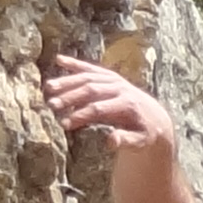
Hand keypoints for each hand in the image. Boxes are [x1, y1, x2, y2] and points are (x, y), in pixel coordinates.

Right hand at [45, 54, 177, 159]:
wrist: (154, 117)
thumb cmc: (144, 132)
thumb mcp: (140, 141)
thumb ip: (126, 141)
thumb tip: (110, 142)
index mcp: (127, 104)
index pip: (99, 109)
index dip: (81, 115)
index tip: (64, 124)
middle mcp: (120, 88)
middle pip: (91, 90)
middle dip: (70, 98)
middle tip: (51, 106)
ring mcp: (114, 79)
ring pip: (87, 77)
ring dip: (67, 81)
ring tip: (48, 88)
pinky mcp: (109, 75)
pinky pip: (90, 68)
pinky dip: (74, 63)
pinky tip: (58, 60)